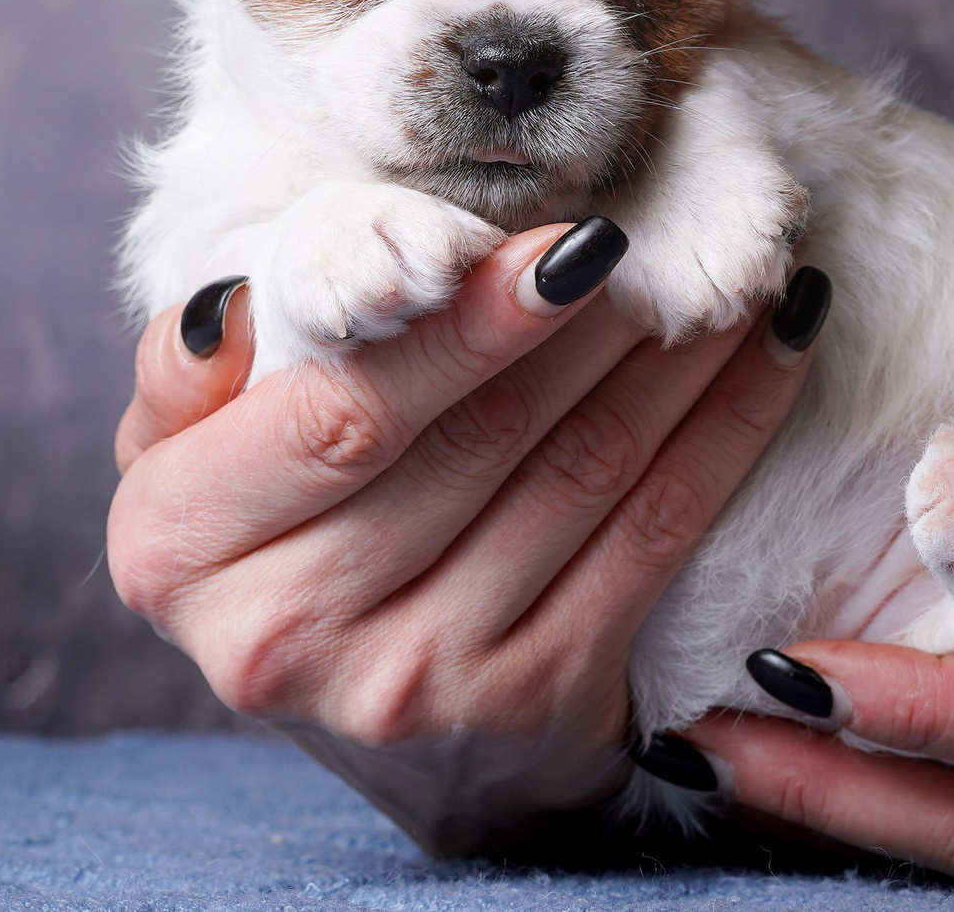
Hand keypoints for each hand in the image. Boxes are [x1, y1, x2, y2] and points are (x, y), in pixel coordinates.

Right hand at [107, 221, 823, 855]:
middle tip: (674, 226)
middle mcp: (287, 632)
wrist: (376, 728)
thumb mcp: (187, 461)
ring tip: (733, 264)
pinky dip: (725, 434)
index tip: (566, 240)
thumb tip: (239, 306)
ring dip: (675, 358)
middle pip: (475, 440)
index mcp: (181, 547)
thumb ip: (188, 372)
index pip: (342, 412)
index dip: (464, 325)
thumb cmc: (277, 536)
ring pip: (580, 477)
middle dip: (590, 321)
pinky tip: (773, 350)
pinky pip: (653, 539)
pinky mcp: (537, 705)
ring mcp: (419, 682)